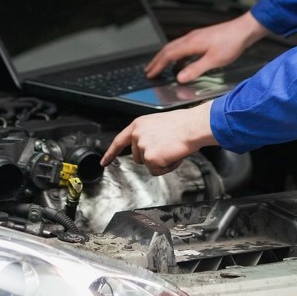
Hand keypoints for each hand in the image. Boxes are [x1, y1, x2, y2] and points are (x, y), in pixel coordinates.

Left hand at [100, 101, 214, 175]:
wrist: (192, 126)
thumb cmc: (182, 124)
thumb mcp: (158, 124)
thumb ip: (148, 135)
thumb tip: (149, 148)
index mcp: (138, 125)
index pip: (119, 141)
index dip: (111, 153)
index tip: (104, 162)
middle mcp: (137, 135)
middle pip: (138, 158)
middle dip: (152, 157)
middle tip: (167, 148)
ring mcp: (142, 147)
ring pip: (149, 165)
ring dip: (161, 162)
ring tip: (172, 150)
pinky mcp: (150, 158)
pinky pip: (157, 171)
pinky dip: (167, 167)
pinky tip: (173, 156)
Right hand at [144, 10, 267, 83]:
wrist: (244, 30)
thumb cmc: (231, 43)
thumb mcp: (214, 60)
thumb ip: (195, 69)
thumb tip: (179, 78)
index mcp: (191, 43)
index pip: (168, 55)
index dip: (158, 65)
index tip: (149, 73)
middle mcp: (190, 38)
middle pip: (168, 50)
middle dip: (157, 61)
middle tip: (148, 71)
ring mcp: (195, 37)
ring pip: (175, 48)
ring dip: (166, 58)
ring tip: (160, 68)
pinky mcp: (201, 39)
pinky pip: (183, 48)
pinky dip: (177, 57)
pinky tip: (180, 64)